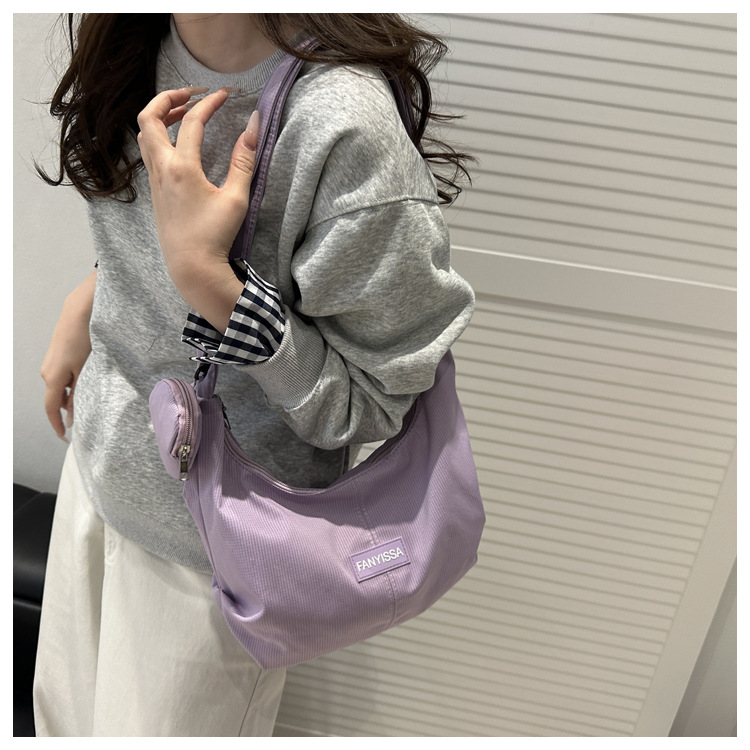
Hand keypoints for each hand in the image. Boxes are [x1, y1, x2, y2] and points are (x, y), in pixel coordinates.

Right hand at [40, 270, 95, 440]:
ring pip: (61, 387)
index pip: (51, 409)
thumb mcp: (84, 370)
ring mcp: (50, 364)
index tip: (65, 437)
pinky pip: (63, 377)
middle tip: (88, 417)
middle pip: (57, 399)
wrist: (79, 314)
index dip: (57, 425)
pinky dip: (73, 383)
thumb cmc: (84, 341)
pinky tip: (86, 380)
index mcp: (52, 378)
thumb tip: (72, 413)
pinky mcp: (56, 357)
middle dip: (70, 409)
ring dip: (73, 394)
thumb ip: (78, 393)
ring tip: (92, 395)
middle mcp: (47, 373)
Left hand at [137, 88, 258, 329]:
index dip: (209, 103)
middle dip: (168, 98)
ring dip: (160, 117)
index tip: (225, 96)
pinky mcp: (155, 192)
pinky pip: (148, 153)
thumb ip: (245, 160)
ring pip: (144, 135)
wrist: (192, 267)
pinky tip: (178, 145)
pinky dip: (159, 137)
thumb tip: (254, 127)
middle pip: (149, 117)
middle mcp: (162, 170)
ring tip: (183, 115)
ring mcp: (155, 181)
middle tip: (191, 95)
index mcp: (182, 168)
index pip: (192, 122)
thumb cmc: (215, 236)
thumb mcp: (236, 198)